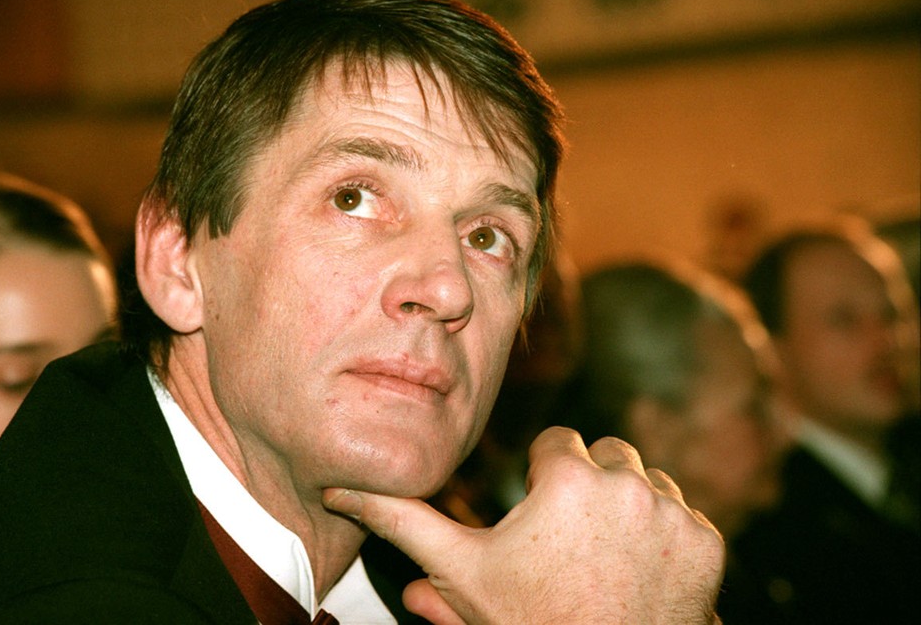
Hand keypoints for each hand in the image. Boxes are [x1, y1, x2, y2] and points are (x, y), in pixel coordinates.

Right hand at [323, 427, 724, 623]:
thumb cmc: (530, 624)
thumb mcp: (461, 571)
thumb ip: (403, 521)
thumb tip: (343, 491)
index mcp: (568, 477)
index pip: (556, 443)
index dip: (541, 481)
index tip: (538, 516)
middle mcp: (628, 483)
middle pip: (605, 454)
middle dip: (586, 484)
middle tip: (566, 536)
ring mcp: (675, 512)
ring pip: (646, 479)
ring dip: (626, 503)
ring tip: (599, 553)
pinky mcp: (708, 542)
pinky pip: (682, 512)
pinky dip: (664, 534)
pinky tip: (634, 570)